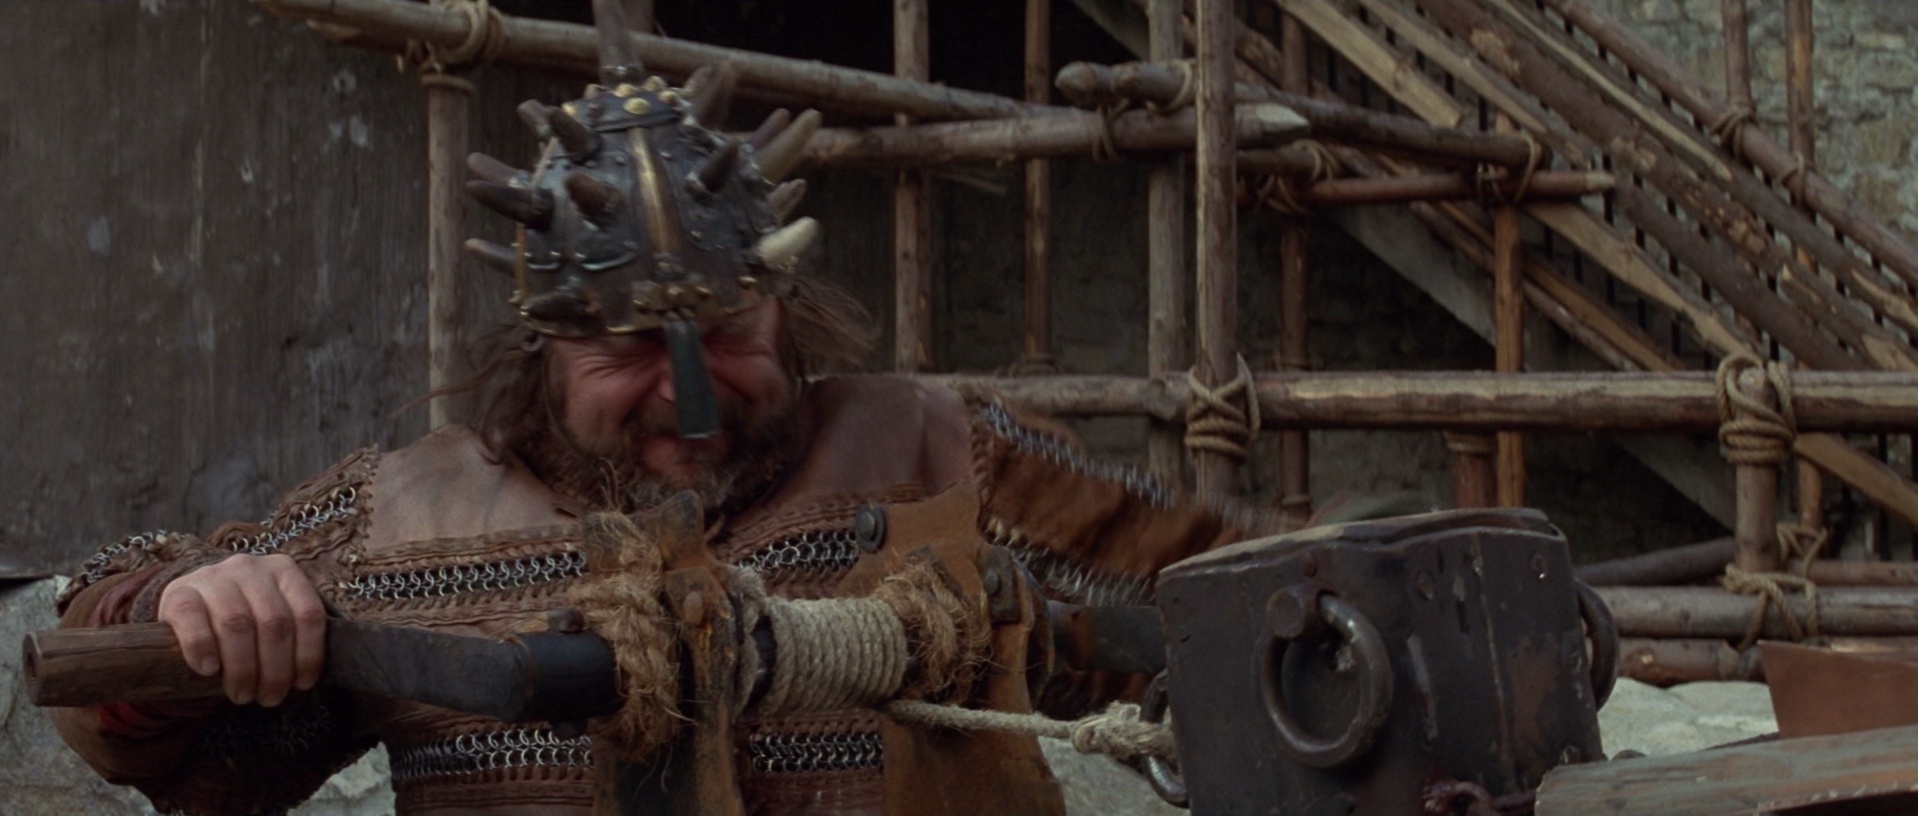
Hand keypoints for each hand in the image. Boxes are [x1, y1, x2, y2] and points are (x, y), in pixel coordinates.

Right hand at [156, 554, 327, 706]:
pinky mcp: (179, 591)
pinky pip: (193, 621)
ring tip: (242, 695)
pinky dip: (203, 649)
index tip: (301, 685)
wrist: (190, 605)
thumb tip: (307, 679)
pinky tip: (209, 671)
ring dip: (243, 668)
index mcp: (284, 570)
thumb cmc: (243, 621)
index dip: (308, 655)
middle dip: (275, 670)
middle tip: (268, 699)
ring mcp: (213, 576)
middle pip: (274, 623)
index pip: (308, 614)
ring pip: (237, 624)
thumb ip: (292, 635)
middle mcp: (250, 568)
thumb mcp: (272, 618)